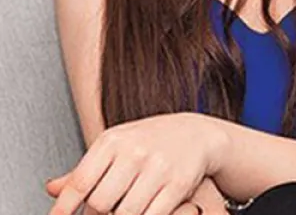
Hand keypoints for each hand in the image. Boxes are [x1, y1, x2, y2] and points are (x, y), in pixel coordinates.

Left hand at [46, 113, 225, 214]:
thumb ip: (84, 170)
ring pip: (125, 213)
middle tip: (106, 209)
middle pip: (100, 203)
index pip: (79, 182)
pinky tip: (145, 209)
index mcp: (113, 140)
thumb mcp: (115, 147)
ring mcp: (159, 167)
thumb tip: (52, 190)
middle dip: (99, 213)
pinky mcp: (179, 183)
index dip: (63, 208)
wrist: (199, 133)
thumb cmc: (151, 141)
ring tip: (127, 207)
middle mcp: (135, 151)